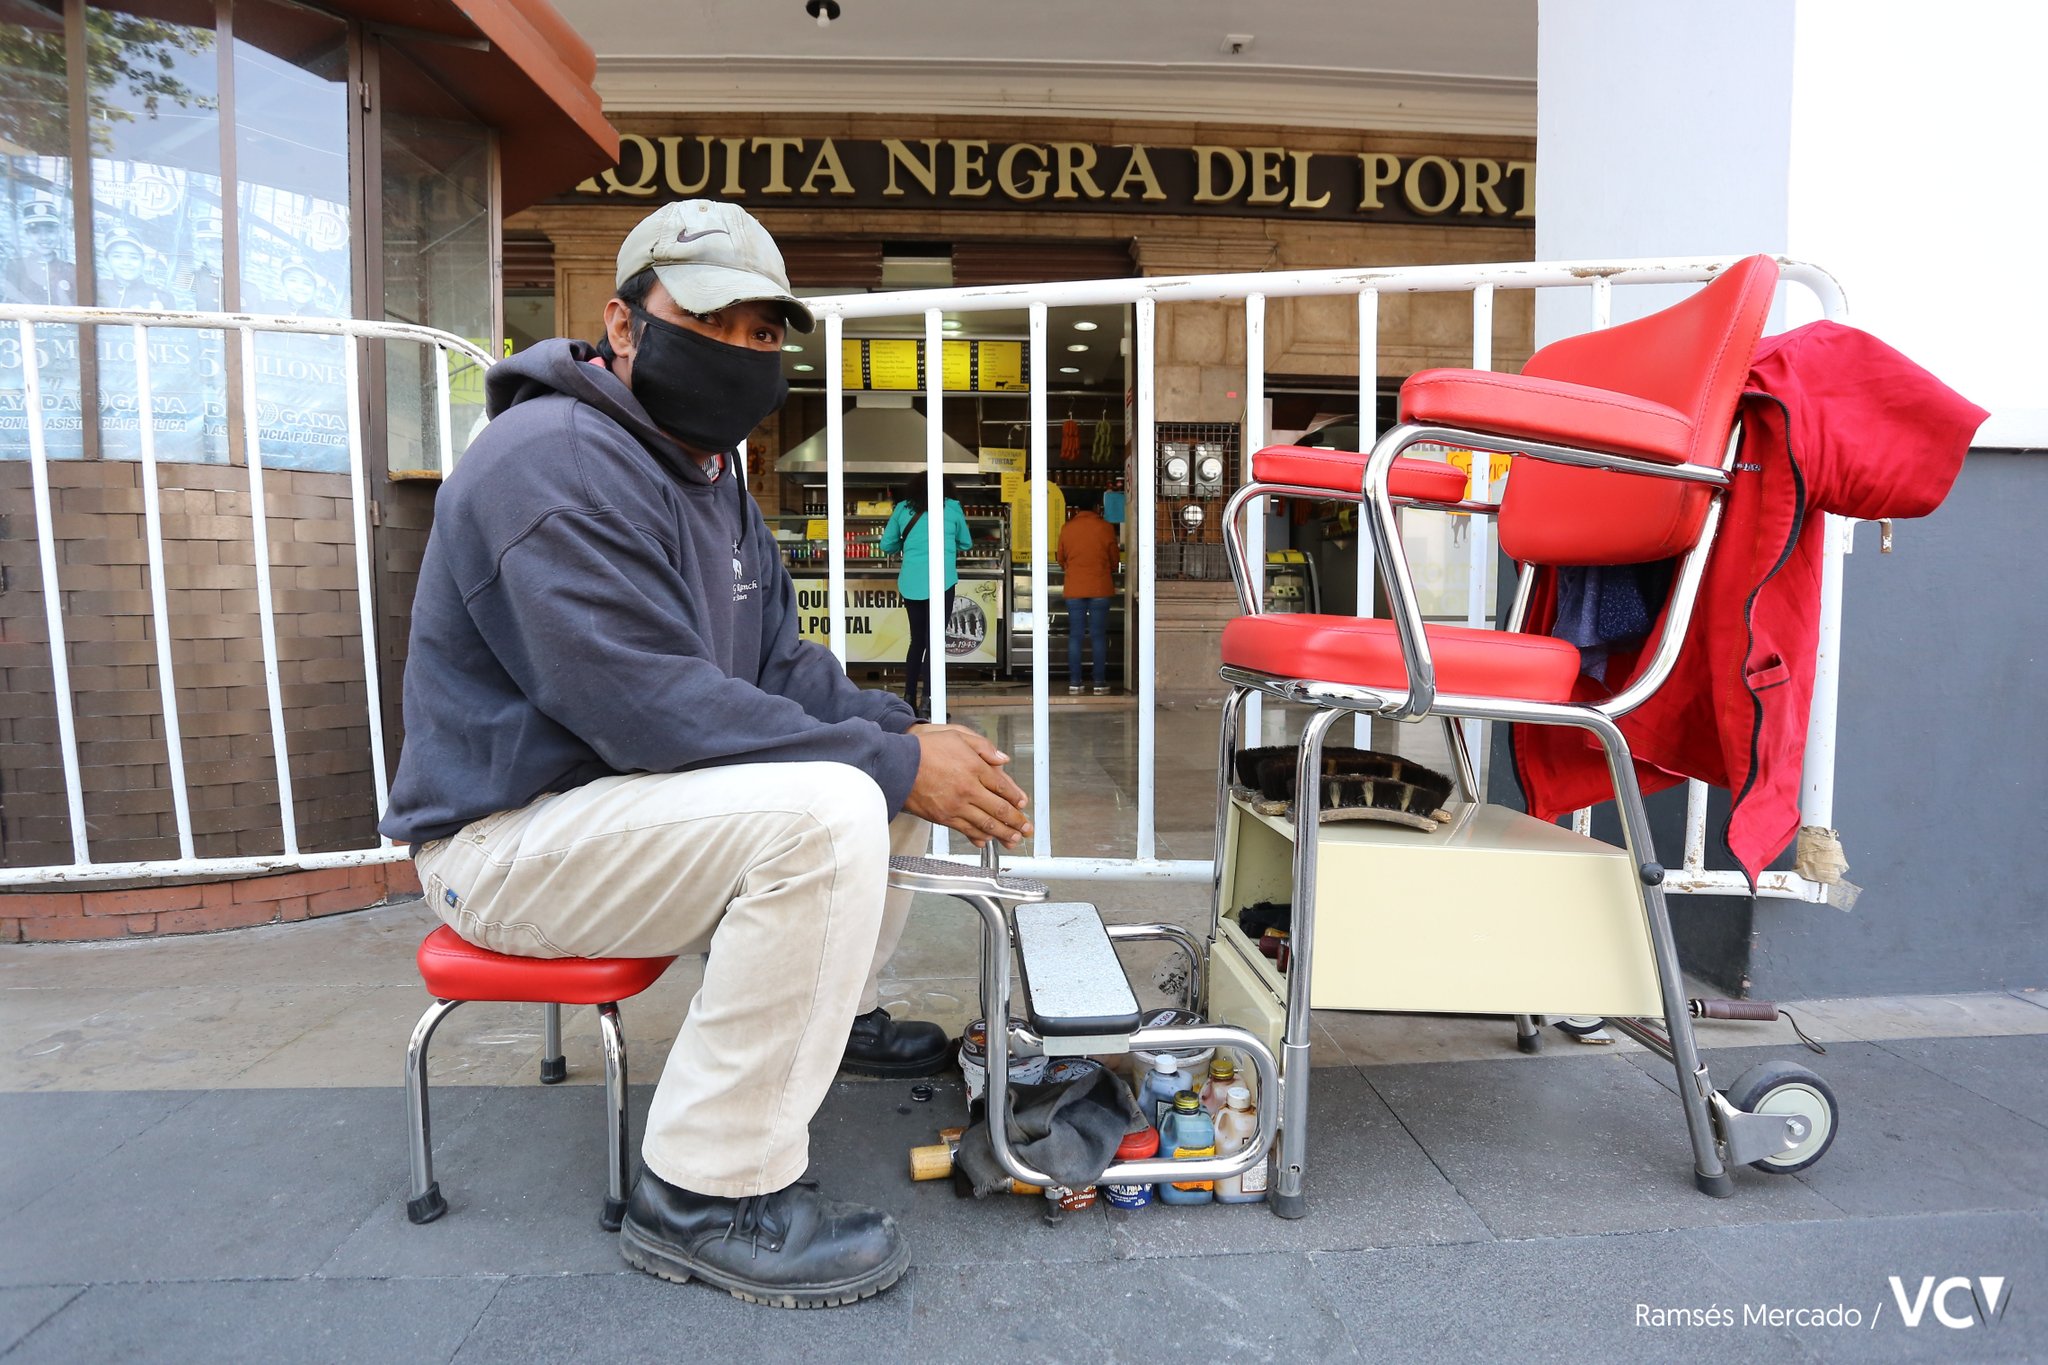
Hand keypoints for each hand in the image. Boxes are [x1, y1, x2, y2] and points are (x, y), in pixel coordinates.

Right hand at [904, 724, 1030, 847]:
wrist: (897, 765)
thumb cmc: (923, 749)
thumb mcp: (956, 735)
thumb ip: (983, 746)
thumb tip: (1003, 759)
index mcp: (974, 767)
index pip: (1003, 786)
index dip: (1016, 797)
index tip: (1023, 803)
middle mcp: (968, 789)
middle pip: (1000, 809)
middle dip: (1017, 821)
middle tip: (1026, 828)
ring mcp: (956, 806)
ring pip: (986, 824)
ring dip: (1003, 834)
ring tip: (1013, 839)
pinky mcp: (943, 817)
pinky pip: (966, 830)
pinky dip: (979, 837)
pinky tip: (986, 841)